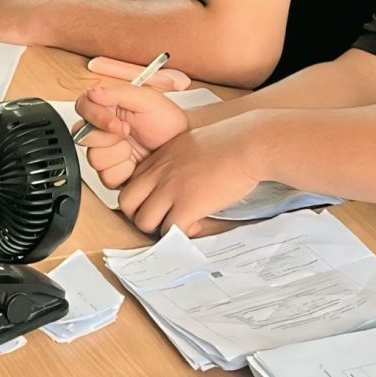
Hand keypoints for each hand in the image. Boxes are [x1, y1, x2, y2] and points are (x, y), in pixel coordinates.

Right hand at [74, 69, 194, 191]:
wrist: (183, 147)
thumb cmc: (168, 121)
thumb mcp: (147, 100)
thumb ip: (118, 93)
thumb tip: (92, 92)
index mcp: (108, 108)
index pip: (83, 107)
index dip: (96, 117)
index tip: (117, 124)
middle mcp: (103, 130)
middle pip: (84, 136)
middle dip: (109, 138)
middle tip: (129, 134)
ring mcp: (108, 153)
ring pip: (94, 158)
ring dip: (118, 154)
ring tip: (134, 149)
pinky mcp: (114, 173)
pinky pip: (106, 177)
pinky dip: (123, 171)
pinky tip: (135, 164)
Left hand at [116, 118, 266, 236]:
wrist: (248, 144)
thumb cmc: (229, 142)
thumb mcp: (190, 143)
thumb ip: (176, 161)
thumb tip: (179, 180)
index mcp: (159, 157)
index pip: (131, 184)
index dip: (142, 199)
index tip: (160, 204)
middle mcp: (159, 173)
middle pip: (127, 203)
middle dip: (140, 216)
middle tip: (161, 219)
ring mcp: (171, 190)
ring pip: (144, 222)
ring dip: (159, 229)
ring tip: (179, 225)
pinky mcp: (188, 205)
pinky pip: (170, 231)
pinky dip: (180, 235)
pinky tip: (195, 226)